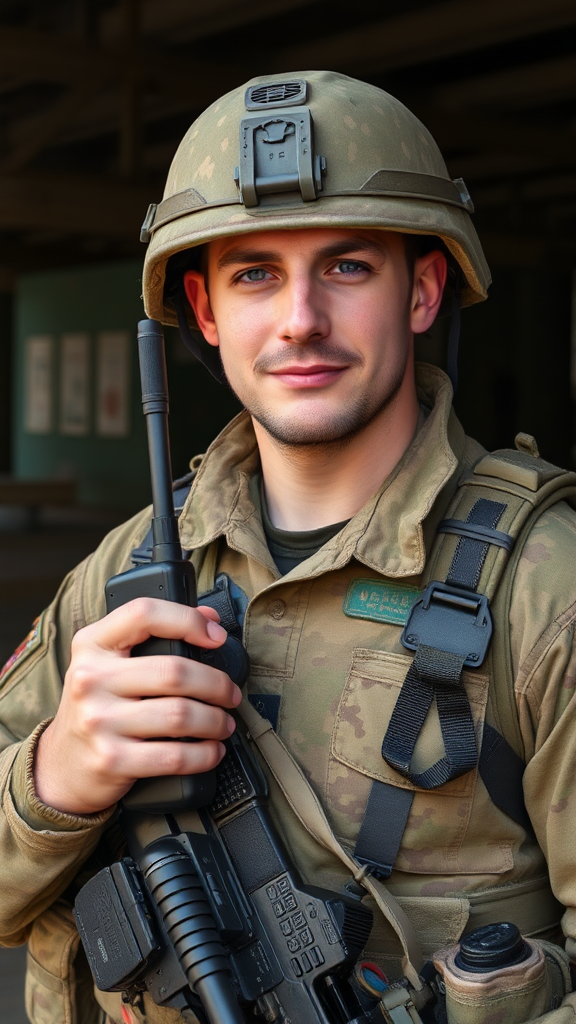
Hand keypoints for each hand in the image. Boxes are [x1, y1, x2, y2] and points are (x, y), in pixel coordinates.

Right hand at [34, 598, 240, 815]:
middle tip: (231, 694)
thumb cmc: (97, 706)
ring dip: (216, 721)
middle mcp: (90, 679)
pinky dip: (204, 754)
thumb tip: (209, 617)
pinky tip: (211, 750)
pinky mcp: (111, 760)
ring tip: (224, 723)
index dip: (188, 620)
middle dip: (217, 684)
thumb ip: (154, 633)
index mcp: (92, 644)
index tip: (216, 636)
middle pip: (174, 672)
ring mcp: (98, 721)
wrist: (60, 765)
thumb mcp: (110, 662)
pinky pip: (173, 756)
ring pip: (180, 715)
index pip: (144, 614)